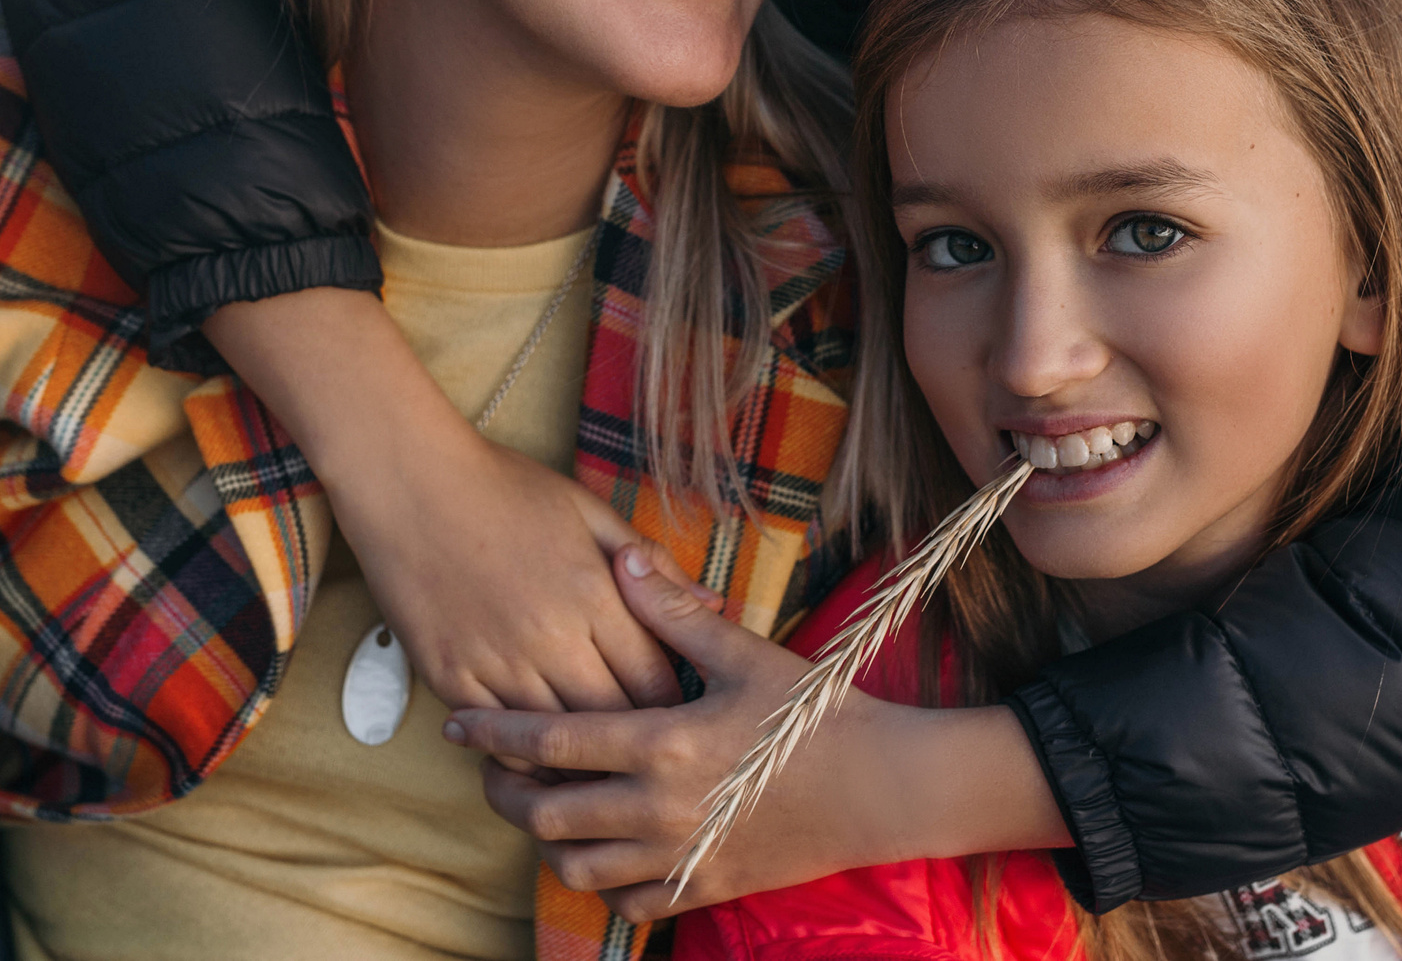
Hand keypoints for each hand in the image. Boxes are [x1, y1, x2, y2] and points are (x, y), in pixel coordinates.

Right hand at [205, 288, 712, 713]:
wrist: (412, 484)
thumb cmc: (508, 489)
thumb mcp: (591, 512)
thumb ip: (652, 566)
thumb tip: (712, 604)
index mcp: (593, 594)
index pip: (655, 679)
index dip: (675, 703)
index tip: (683, 710)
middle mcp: (550, 638)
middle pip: (614, 720)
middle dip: (639, 737)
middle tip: (654, 748)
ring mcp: (496, 664)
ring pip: (557, 741)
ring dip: (585, 757)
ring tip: (607, 767)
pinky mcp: (450, 680)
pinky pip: (498, 742)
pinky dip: (525, 757)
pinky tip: (542, 756)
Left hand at [444, 545, 1070, 920]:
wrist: (880, 789)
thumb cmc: (813, 712)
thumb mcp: (745, 652)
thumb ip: (674, 612)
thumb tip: (624, 562)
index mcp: (662, 742)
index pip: (551, 742)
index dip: (494, 735)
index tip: (457, 726)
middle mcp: (657, 808)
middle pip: (547, 812)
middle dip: (504, 791)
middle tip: (490, 770)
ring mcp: (678, 857)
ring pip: (575, 866)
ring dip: (546, 839)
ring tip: (540, 809)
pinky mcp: (703, 889)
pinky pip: (627, 902)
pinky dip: (600, 881)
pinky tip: (600, 852)